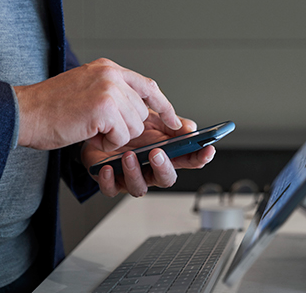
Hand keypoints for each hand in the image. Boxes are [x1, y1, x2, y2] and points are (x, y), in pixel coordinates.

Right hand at [13, 58, 181, 150]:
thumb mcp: (87, 89)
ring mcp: (109, 89)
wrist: (22, 113)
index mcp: (108, 68)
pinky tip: (90, 134)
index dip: (163, 106)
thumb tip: (142, 112)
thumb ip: (115, 94)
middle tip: (100, 128)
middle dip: (127, 128)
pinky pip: (122, 135)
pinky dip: (108, 143)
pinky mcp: (104, 107)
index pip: (148, 86)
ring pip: (134, 125)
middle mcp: (111, 74)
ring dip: (115, 136)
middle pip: (142, 111)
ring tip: (91, 128)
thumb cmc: (50, 108)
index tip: (174, 121)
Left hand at [82, 111, 215, 196]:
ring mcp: (132, 177)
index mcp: (166, 154)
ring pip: (139, 188)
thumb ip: (171, 122)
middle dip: (164, 168)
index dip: (200, 157)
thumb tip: (190, 129)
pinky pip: (111, 189)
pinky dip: (109, 181)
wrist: (98, 124)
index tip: (207, 150)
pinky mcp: (110, 180)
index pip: (189, 160)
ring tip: (128, 155)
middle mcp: (151, 169)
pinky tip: (108, 167)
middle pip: (166, 179)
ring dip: (135, 173)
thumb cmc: (126, 123)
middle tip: (157, 153)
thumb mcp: (151, 117)